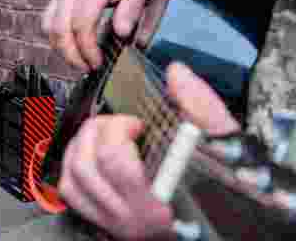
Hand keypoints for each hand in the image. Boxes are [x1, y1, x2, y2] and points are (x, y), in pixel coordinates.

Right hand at [42, 0, 151, 70]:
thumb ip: (131, 10)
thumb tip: (122, 34)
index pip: (82, 23)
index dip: (88, 48)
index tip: (98, 62)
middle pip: (60, 28)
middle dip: (72, 55)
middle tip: (88, 68)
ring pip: (49, 26)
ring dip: (61, 49)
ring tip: (79, 61)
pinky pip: (46, 19)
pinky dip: (55, 37)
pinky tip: (70, 47)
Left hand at [58, 62, 239, 239]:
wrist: (220, 217)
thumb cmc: (224, 184)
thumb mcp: (224, 144)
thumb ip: (202, 107)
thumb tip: (176, 74)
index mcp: (161, 202)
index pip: (118, 164)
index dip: (119, 130)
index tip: (138, 122)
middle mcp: (133, 218)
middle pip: (89, 167)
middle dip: (100, 130)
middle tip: (124, 123)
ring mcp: (116, 221)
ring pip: (74, 178)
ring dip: (82, 144)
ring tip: (107, 132)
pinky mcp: (106, 220)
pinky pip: (71, 191)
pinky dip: (74, 164)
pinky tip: (92, 151)